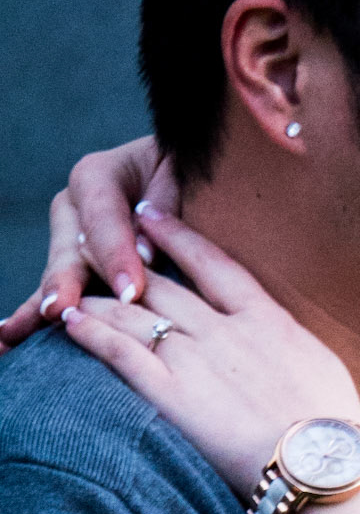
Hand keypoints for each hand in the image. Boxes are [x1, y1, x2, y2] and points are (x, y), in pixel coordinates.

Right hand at [0, 136, 177, 348]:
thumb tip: (144, 256)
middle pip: (69, 250)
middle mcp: (73, 207)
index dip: (116, 255)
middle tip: (62, 312)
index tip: (131, 292)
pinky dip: (32, 316)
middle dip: (67, 284)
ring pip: (57, 277)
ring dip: (37, 308)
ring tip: (12, 334)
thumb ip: (165, 209)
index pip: (104, 217)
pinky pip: (55, 294)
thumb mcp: (182, 178)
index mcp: (98, 177)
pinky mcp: (70, 268)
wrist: (179, 177)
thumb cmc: (187, 176)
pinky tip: (8, 338)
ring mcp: (66, 239)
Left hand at [59, 210, 359, 500]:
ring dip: (101, 296)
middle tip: (96, 239)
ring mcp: (195, 360)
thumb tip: (287, 342)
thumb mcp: (324, 367)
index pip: (213, 264)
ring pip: (136, 314)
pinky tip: (73, 321)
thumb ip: (293, 344)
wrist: (321, 462)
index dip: (178, 236)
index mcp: (267, 319)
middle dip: (125, 258)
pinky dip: (94, 333)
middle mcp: (225, 330)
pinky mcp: (172, 395)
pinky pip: (121, 354)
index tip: (151, 214)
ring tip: (75, 285)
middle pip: (164, 286)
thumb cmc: (335, 425)